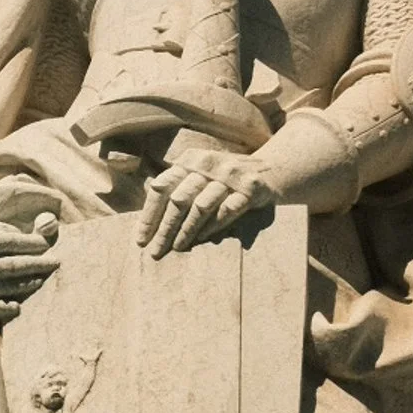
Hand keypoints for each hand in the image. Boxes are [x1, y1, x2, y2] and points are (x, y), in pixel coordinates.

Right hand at [0, 211, 59, 326]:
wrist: (28, 258)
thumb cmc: (34, 239)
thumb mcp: (39, 227)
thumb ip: (46, 223)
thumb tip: (48, 225)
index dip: (22, 243)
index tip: (46, 244)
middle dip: (30, 265)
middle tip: (54, 262)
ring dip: (20, 286)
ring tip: (42, 280)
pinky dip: (1, 309)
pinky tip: (18, 307)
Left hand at [139, 146, 274, 255]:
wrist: (271, 169)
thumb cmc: (225, 178)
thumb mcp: (199, 173)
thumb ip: (176, 187)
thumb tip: (146, 219)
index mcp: (190, 160)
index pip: (162, 188)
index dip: (149, 215)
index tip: (141, 240)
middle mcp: (208, 164)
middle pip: (179, 199)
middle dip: (165, 228)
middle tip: (156, 252)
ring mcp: (230, 176)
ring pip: (201, 206)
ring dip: (187, 230)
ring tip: (177, 248)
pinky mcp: (250, 189)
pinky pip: (227, 210)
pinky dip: (213, 226)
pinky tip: (202, 239)